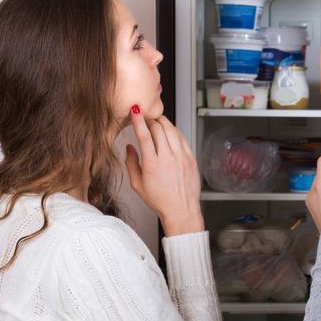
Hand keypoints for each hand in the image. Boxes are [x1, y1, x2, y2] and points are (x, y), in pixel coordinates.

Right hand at [124, 107, 204, 235]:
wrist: (181, 210)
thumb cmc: (159, 200)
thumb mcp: (137, 185)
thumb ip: (131, 163)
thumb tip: (129, 147)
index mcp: (152, 164)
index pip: (144, 135)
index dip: (138, 120)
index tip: (135, 110)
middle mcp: (168, 158)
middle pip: (159, 128)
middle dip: (151, 118)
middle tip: (146, 115)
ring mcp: (182, 157)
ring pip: (172, 130)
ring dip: (163, 122)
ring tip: (157, 120)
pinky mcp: (191, 159)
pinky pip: (182, 138)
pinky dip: (175, 131)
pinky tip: (170, 131)